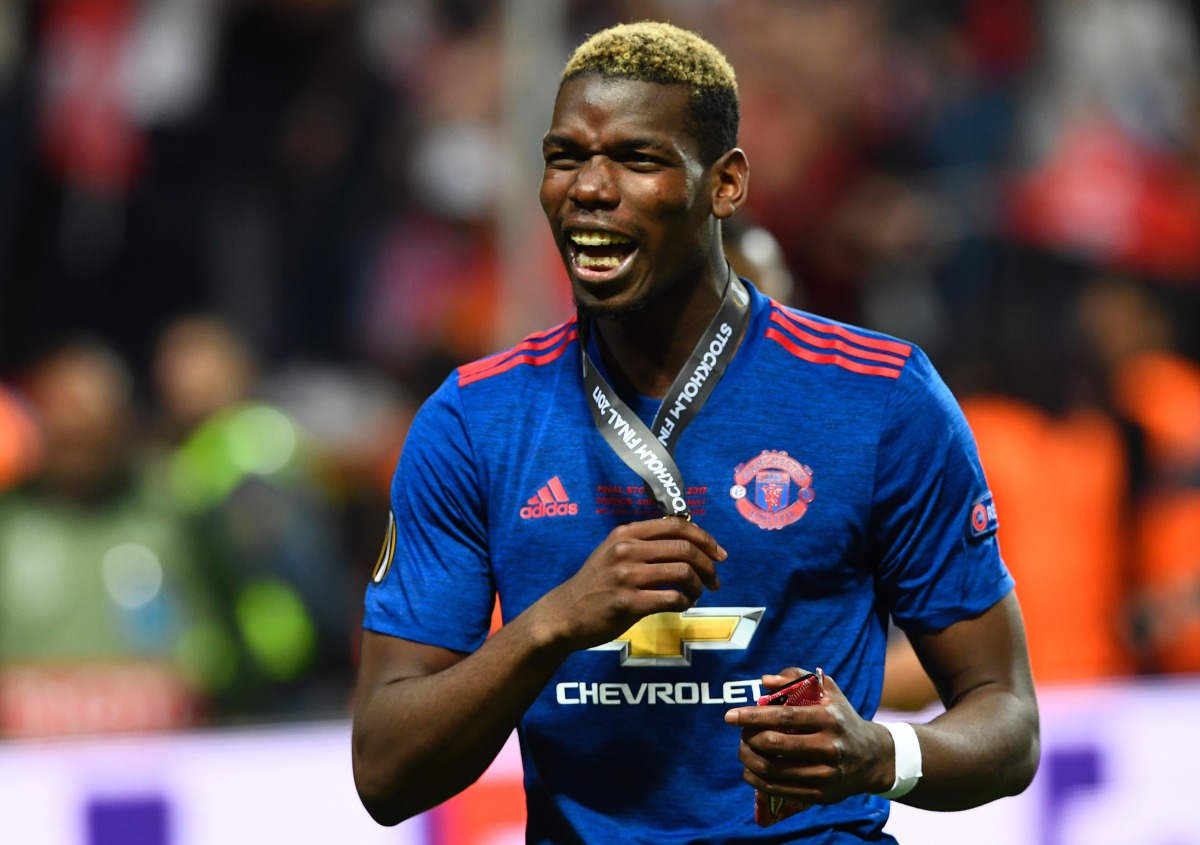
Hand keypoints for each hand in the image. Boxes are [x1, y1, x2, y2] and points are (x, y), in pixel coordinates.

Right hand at [532, 516, 724, 651]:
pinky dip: (684, 603)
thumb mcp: (614, 551)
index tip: (719, 554)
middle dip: (708, 566)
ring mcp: (627, 576)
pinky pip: (672, 599)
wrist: (564, 614)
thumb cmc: (595, 584)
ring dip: (698, 587)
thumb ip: (644, 543)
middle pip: (685, 548)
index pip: (677, 525)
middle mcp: (627, 549)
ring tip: (695, 596)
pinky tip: (681, 606)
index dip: (705, 538)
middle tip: (714, 581)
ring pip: (683, 573)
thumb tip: (689, 542)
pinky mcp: (628, 603)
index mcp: (627, 533)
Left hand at [724, 668, 893, 804]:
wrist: (873, 757)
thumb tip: (764, 681)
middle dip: (749, 738)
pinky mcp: (822, 795)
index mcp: (829, 718)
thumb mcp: (828, 690)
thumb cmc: (842, 717)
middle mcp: (830, 747)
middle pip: (776, 744)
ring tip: (742, 750)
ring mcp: (826, 774)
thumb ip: (797, 677)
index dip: (753, 716)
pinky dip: (758, 781)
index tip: (730, 716)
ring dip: (749, 760)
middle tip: (740, 734)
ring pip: (775, 770)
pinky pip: (781, 790)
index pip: (784, 716)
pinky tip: (749, 771)